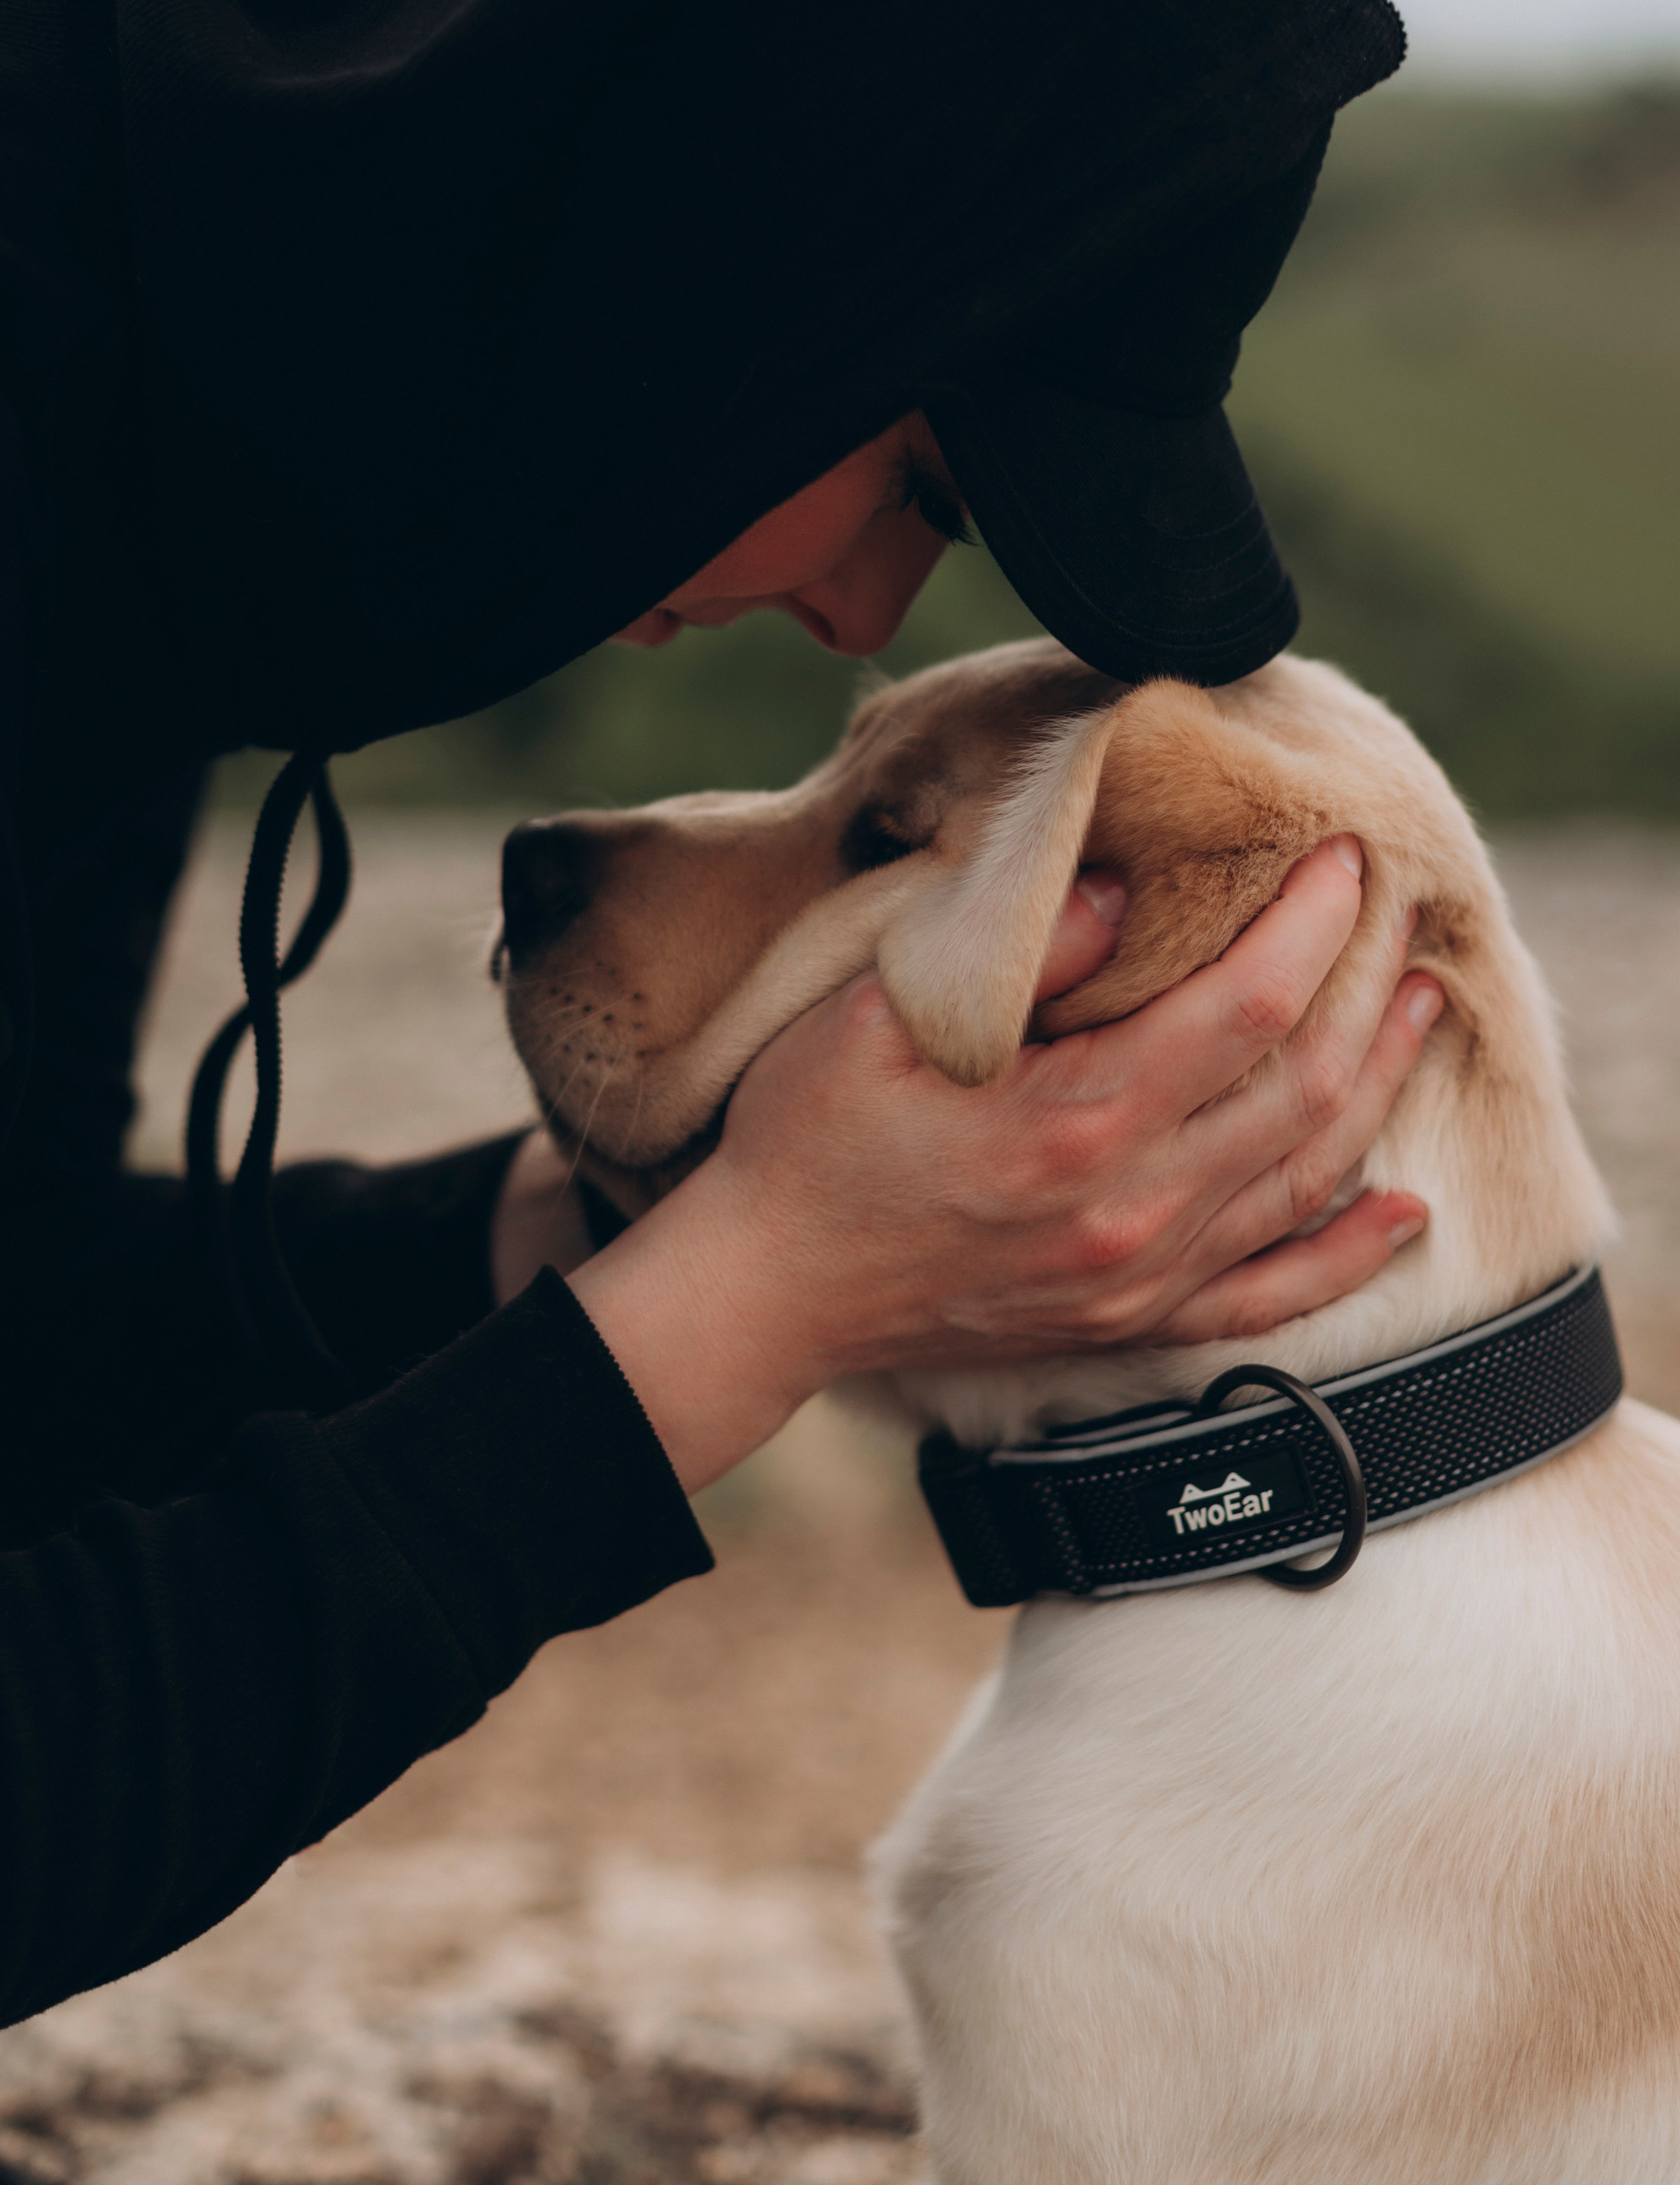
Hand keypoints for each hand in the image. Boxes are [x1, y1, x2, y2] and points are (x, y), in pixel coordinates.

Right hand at [574, 839, 1438, 1490]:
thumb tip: (1127, 890)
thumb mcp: (876, 1014)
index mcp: (1073, 1124)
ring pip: (1307, 1179)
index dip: (1312, 925)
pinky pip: (1272, 1297)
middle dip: (1367, 989)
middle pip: (1303, 1089)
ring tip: (1419, 1008)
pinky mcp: (1131, 1324)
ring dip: (1379, 1089)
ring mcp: (1139, 1279)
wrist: (765, 1289)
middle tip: (1401, 911)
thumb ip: (1018, 953)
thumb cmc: (807, 1138)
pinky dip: (1349, 1254)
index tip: (1344, 860)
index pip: (1243, 1006)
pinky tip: (1403, 1212)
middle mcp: (1130, 1212)